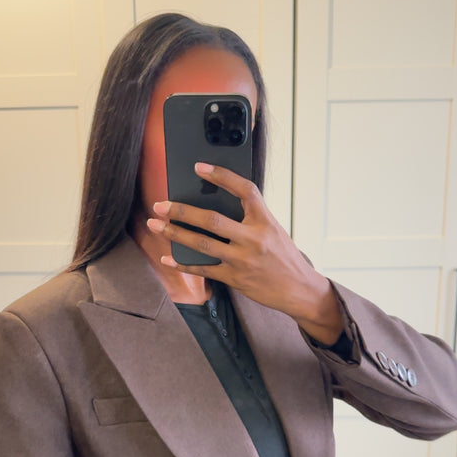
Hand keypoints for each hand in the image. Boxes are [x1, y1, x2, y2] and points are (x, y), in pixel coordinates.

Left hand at [145, 163, 342, 344]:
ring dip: (175, 234)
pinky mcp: (235, 278)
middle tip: (161, 205)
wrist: (300, 290)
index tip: (199, 167)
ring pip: (202, 244)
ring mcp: (243, 260)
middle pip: (212, 220)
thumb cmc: (284, 257)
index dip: (221, 175)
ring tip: (156, 226)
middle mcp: (254, 238)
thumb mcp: (273, 230)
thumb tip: (216, 204)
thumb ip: (250, 218)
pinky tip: (167, 259)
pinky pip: (203, 269)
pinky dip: (183, 264)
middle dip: (182, 211)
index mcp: (265, 221)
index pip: (244, 190)